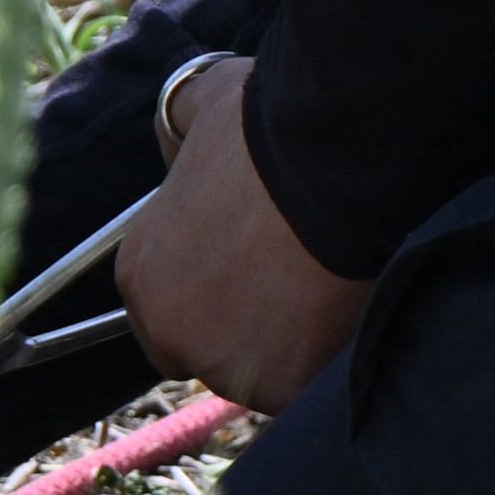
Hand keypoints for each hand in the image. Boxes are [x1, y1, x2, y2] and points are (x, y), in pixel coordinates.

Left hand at [115, 53, 367, 406]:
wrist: (330, 157)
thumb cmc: (268, 124)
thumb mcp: (200, 106)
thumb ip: (176, 129)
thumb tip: (173, 136)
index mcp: (141, 273)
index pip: (171, 315)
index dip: (220, 298)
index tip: (260, 275)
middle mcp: (167, 328)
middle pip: (213, 356)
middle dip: (252, 333)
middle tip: (301, 285)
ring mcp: (222, 365)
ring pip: (263, 377)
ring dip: (295, 349)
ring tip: (332, 292)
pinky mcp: (279, 386)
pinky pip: (309, 388)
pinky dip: (333, 360)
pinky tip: (353, 313)